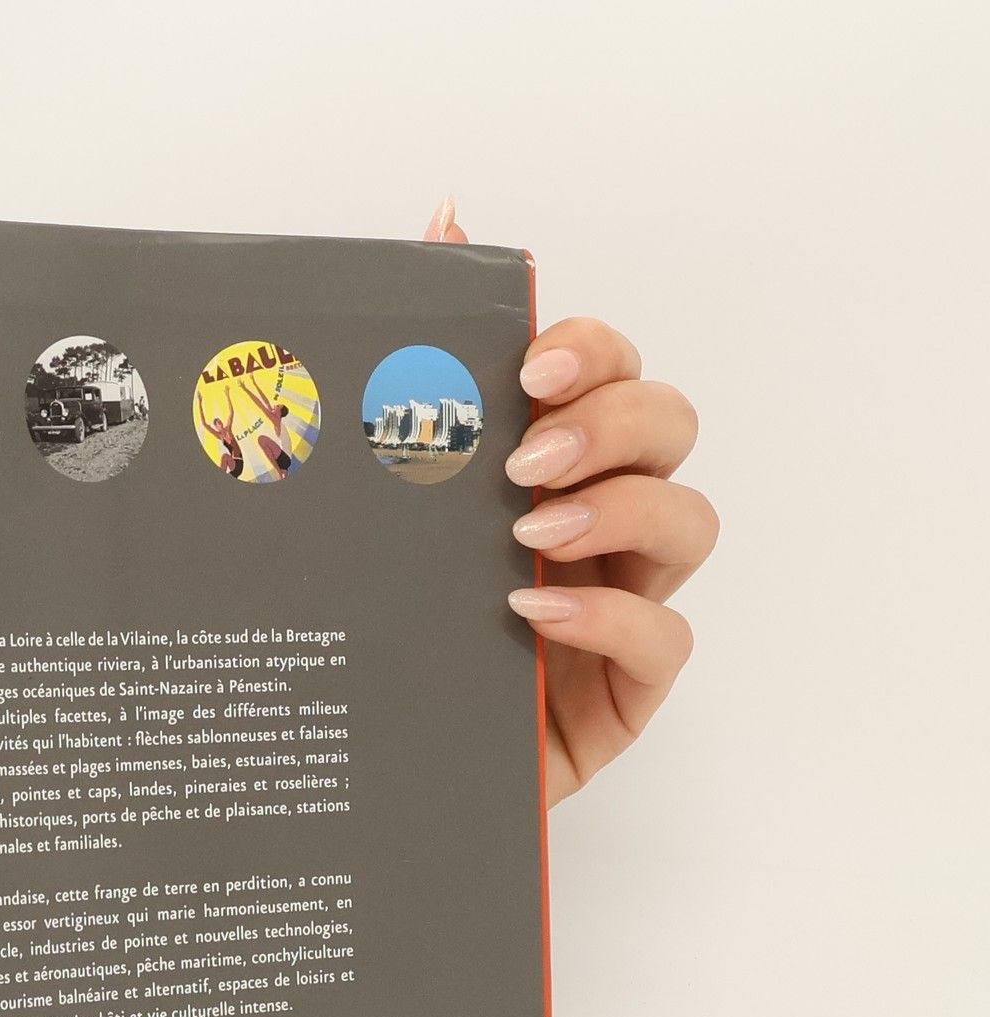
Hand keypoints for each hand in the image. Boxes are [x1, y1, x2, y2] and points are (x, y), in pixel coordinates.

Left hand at [427, 196, 716, 802]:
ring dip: (621, 505)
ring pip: (690, 520)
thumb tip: (447, 217)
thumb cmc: (379, 627)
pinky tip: (534, 611)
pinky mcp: (625, 688)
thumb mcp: (376, 502)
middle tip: (524, 455)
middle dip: (610, 420)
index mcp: (541, 464)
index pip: (608, 369)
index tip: (527, 367)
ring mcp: (621, 602)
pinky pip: (666, 637)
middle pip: (667, 426)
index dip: (590, 350)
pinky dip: (611, 614)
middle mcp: (594, 522)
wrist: (361, 763)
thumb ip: (415, 372)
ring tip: (530, 532)